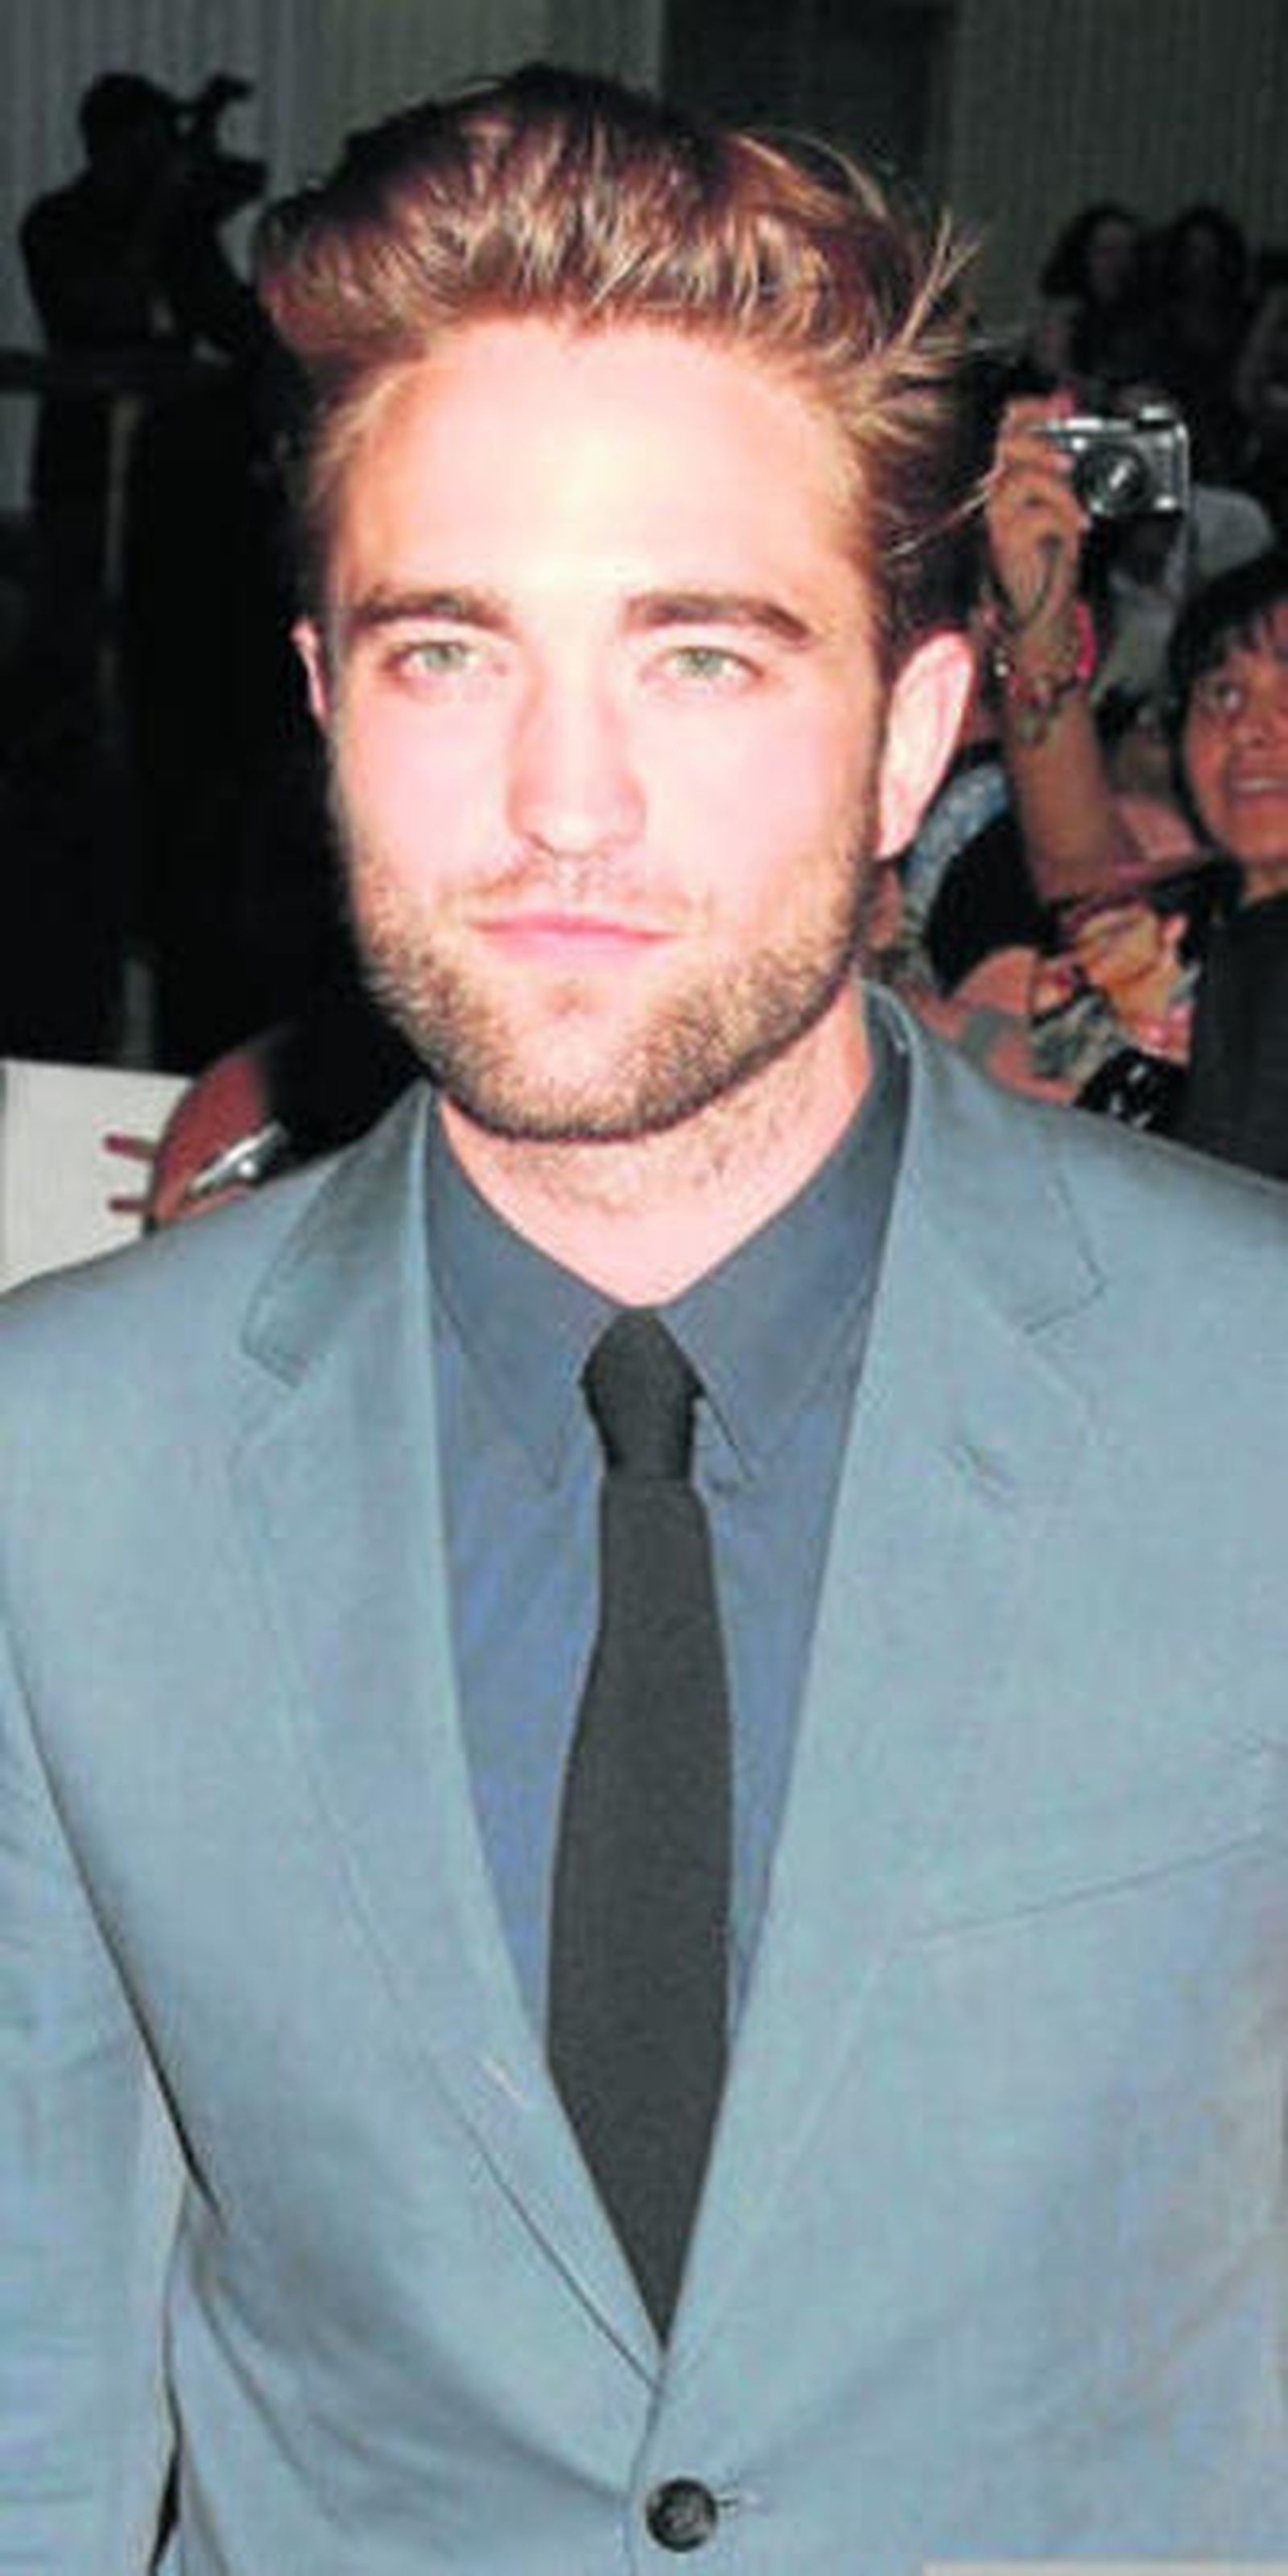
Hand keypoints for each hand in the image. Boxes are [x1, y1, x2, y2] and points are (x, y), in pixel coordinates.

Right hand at [985, 396, 1088, 642]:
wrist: (1038, 599)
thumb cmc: (1048, 549)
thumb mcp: (1060, 496)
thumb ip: (1061, 460)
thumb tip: (1071, 418)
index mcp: (1007, 473)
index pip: (1008, 425)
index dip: (1032, 409)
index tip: (1062, 405)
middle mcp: (994, 490)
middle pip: (1007, 445)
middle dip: (1042, 446)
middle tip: (1068, 463)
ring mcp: (997, 515)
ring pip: (1021, 479)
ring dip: (1058, 490)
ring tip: (1076, 510)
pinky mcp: (1005, 539)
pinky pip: (1036, 515)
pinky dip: (1063, 519)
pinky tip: (1075, 529)